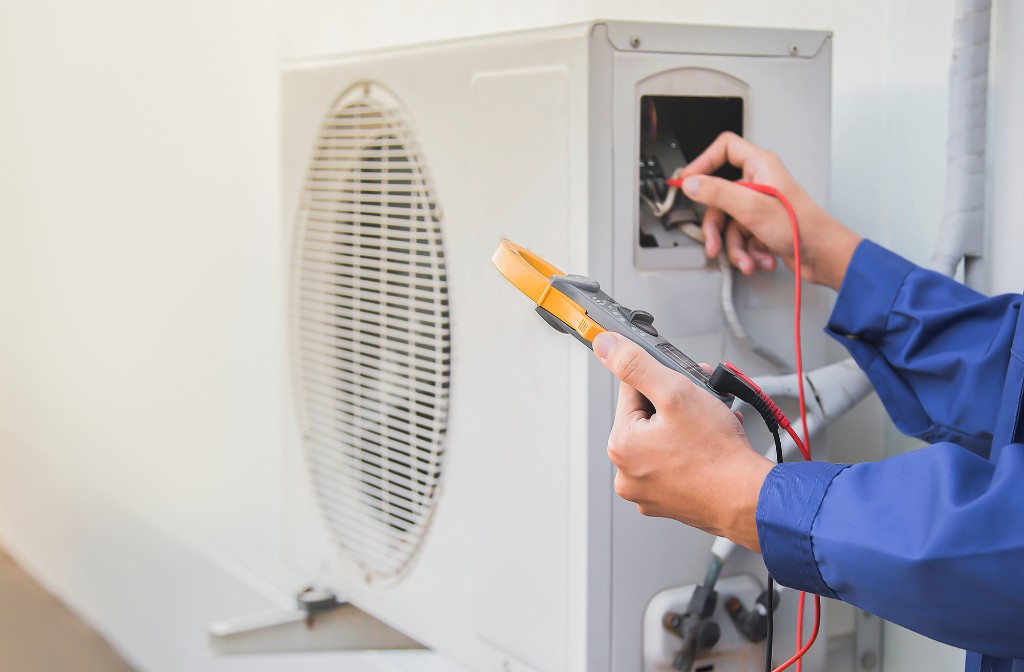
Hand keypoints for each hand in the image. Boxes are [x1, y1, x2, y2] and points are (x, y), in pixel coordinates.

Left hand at [593, 331, 773, 550]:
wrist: (750, 498)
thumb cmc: (717, 454)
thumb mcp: (675, 392)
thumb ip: (637, 365)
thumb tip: (606, 346)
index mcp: (621, 446)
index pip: (631, 391)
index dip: (661, 380)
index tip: (683, 382)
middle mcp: (628, 473)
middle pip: (648, 417)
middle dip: (678, 403)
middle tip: (703, 401)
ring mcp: (649, 491)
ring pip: (664, 440)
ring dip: (688, 425)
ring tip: (712, 423)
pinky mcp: (670, 502)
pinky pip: (676, 464)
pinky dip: (692, 451)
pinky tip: (712, 444)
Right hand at [680, 132, 860, 289]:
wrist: (822, 255)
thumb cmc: (801, 227)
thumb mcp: (751, 207)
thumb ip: (717, 193)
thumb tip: (691, 183)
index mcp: (760, 167)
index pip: (725, 149)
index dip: (704, 161)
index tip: (689, 181)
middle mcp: (759, 183)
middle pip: (720, 198)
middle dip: (717, 227)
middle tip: (714, 243)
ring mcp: (760, 206)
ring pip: (729, 224)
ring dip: (735, 248)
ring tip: (746, 260)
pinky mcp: (763, 226)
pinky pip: (742, 237)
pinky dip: (748, 252)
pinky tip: (759, 260)